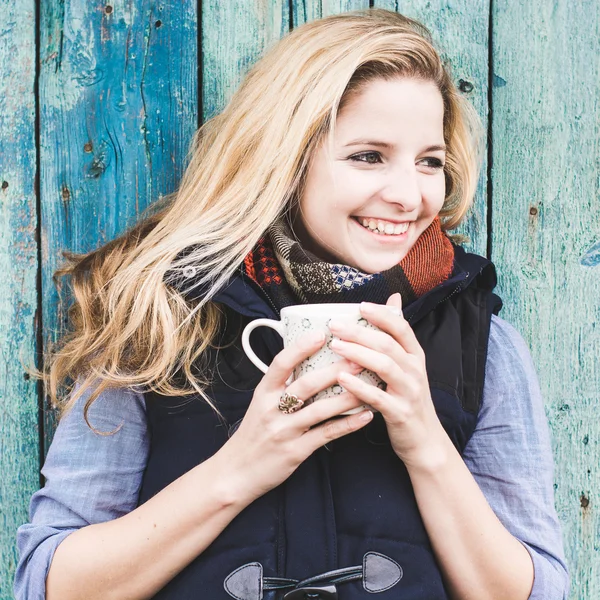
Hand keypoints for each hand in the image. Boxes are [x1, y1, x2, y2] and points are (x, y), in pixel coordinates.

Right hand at [215, 331, 372, 502]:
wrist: (236, 473)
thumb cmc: (253, 434)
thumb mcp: (260, 404)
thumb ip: (280, 386)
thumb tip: (305, 359)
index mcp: (263, 393)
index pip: (281, 364)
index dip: (300, 347)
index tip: (321, 334)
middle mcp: (272, 409)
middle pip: (306, 384)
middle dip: (335, 371)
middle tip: (359, 358)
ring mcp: (284, 431)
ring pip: (320, 409)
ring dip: (348, 396)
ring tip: (371, 385)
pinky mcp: (295, 451)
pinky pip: (326, 434)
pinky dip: (348, 424)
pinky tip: (366, 415)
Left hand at [327, 293, 448, 469]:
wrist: (425, 440)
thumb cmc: (408, 397)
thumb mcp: (407, 365)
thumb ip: (397, 334)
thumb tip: (394, 298)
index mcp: (415, 356)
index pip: (401, 327)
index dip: (382, 314)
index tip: (359, 306)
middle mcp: (415, 370)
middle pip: (388, 344)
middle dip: (360, 332)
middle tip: (334, 325)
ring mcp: (409, 392)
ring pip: (384, 366)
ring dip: (358, 353)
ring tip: (335, 346)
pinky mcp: (400, 413)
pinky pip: (378, 397)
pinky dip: (359, 386)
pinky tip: (341, 378)